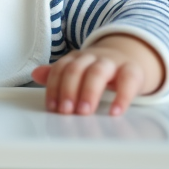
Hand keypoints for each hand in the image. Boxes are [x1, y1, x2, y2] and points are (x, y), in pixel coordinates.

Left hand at [31, 34, 164, 116]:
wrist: (129, 56)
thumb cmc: (99, 69)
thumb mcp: (78, 69)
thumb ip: (58, 74)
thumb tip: (35, 74)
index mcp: (77, 58)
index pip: (61, 69)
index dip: (54, 87)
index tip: (53, 107)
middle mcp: (93, 58)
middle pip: (76, 69)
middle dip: (69, 90)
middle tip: (67, 111)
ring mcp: (113, 62)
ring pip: (98, 72)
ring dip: (88, 92)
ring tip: (84, 112)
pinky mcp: (133, 70)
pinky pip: (128, 80)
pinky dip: (121, 96)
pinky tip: (115, 112)